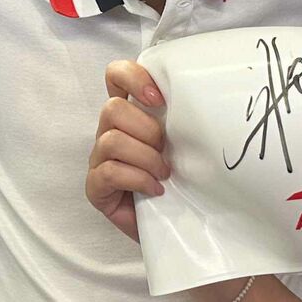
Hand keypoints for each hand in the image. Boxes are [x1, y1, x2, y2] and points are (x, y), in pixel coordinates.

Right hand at [86, 60, 167, 240]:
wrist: (174, 225)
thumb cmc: (178, 181)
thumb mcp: (182, 144)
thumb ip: (181, 121)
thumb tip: (206, 99)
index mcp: (129, 114)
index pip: (115, 76)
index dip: (132, 78)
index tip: (158, 98)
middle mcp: (109, 132)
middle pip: (112, 109)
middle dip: (147, 130)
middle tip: (166, 151)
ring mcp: (99, 160)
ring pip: (111, 140)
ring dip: (145, 157)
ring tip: (164, 173)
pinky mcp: (96, 187)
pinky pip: (110, 171)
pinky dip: (138, 179)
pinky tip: (155, 190)